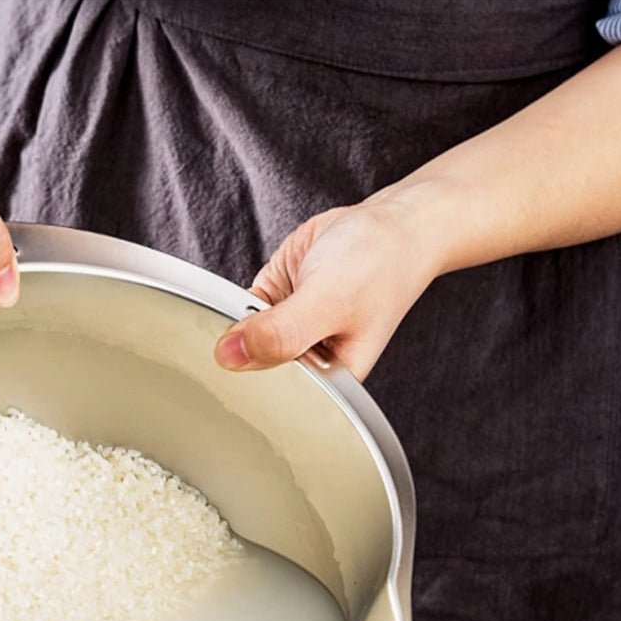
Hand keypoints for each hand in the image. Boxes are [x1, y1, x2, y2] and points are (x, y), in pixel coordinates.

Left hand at [213, 200, 438, 380]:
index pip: (278, 397)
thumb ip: (280, 333)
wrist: (391, 223)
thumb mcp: (329, 303)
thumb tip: (230, 356)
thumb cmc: (380, 265)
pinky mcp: (275, 300)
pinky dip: (232, 306)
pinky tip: (237, 304)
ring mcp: (287, 328)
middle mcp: (307, 357)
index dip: (249, 386)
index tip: (231, 367)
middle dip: (239, 354)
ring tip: (247, 317)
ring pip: (243, 340)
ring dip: (233, 327)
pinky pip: (240, 311)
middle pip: (255, 369)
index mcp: (331, 378)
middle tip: (236, 337)